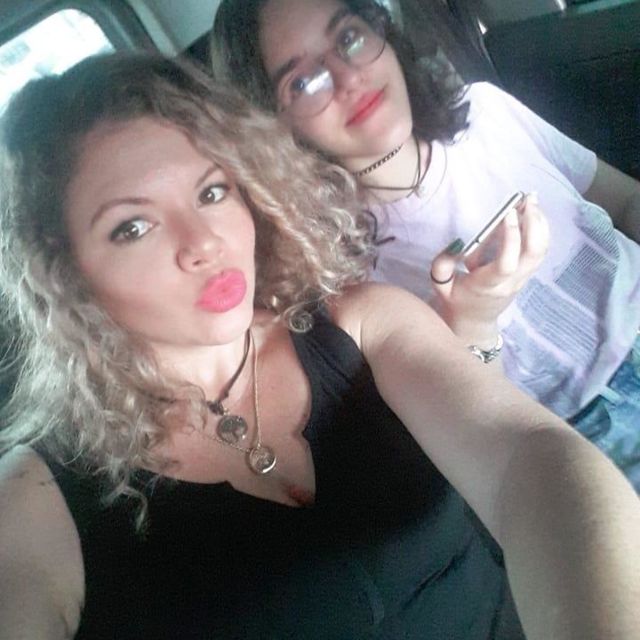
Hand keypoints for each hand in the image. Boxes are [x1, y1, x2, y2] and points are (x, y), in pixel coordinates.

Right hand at [429, 194, 548, 345]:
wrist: (475, 320)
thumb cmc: (457, 299)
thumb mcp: (441, 286)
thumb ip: (442, 265)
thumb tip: (458, 243)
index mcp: (487, 286)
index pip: (506, 264)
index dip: (510, 238)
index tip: (507, 213)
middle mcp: (509, 283)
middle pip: (533, 254)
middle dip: (533, 223)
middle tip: (527, 200)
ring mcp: (522, 279)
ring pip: (541, 251)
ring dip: (539, 223)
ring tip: (531, 201)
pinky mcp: (527, 274)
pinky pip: (540, 251)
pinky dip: (540, 230)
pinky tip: (534, 214)